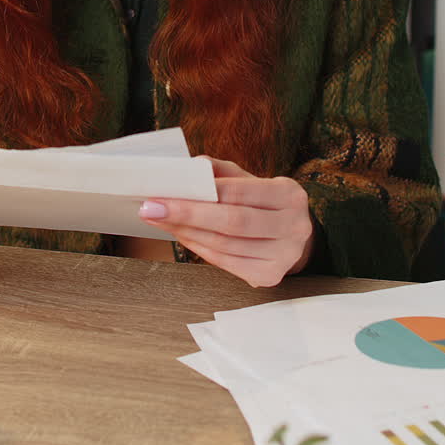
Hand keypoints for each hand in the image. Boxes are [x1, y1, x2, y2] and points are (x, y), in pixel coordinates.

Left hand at [138, 158, 314, 287]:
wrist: (291, 236)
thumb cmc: (263, 204)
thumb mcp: (249, 180)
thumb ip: (220, 172)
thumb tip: (187, 168)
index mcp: (289, 194)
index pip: (239, 192)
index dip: (201, 192)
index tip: (165, 190)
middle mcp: (293, 225)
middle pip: (232, 222)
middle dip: (187, 214)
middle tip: (152, 208)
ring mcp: (283, 255)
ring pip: (225, 244)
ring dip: (187, 232)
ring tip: (161, 220)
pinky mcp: (269, 275)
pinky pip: (225, 262)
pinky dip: (199, 248)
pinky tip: (183, 236)